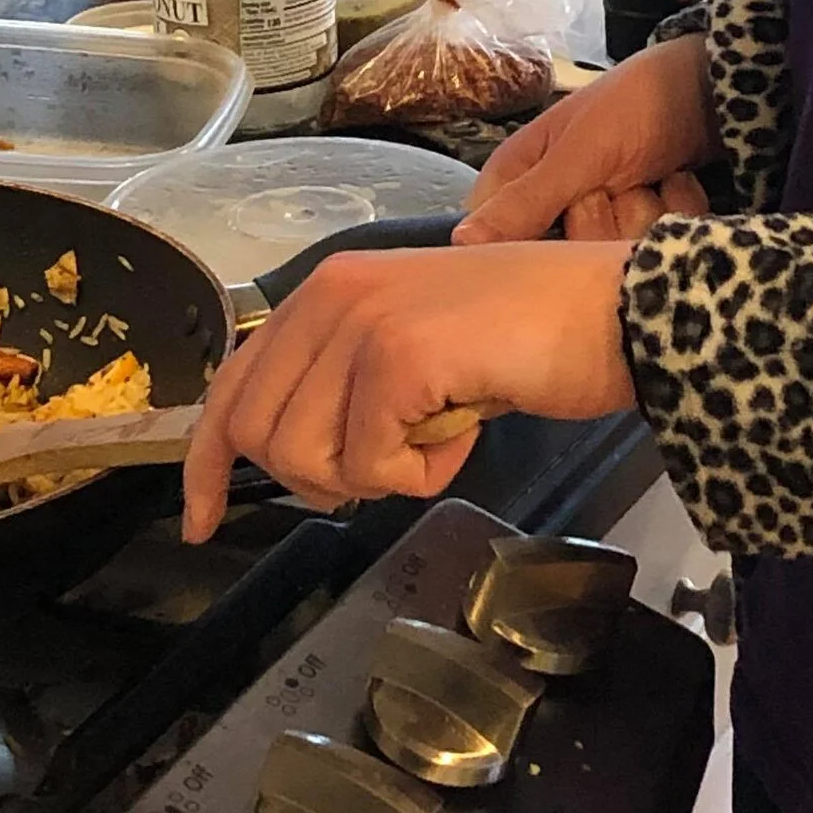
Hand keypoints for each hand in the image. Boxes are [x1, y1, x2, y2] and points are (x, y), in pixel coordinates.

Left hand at [181, 241, 633, 536]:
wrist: (612, 310)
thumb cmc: (530, 337)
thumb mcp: (415, 349)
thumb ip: (349, 382)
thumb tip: (300, 456)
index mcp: (327, 290)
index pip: (232, 387)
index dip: (206, 464)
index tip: (200, 523)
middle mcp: (331, 294)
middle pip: (261, 436)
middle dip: (320, 479)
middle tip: (397, 462)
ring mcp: (362, 322)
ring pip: (306, 457)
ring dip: (376, 474)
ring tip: (438, 435)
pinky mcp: (398, 358)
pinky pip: (368, 466)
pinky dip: (419, 474)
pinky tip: (463, 432)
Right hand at [457, 35, 715, 247]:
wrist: (715, 84)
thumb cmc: (636, 103)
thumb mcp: (580, 152)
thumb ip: (526, 201)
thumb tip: (457, 245)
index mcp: (521, 174)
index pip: (494, 239)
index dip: (527, 244)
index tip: (563, 226)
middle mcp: (556, 199)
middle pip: (560, 253)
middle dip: (601, 218)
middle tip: (619, 180)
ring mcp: (604, 212)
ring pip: (609, 252)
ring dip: (644, 211)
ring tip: (655, 172)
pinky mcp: (645, 222)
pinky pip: (653, 244)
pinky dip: (673, 209)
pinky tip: (679, 178)